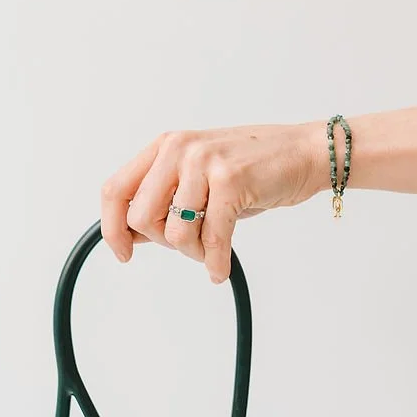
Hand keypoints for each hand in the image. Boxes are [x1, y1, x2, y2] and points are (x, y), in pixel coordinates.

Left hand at [100, 121, 323, 282]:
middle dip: (164, 242)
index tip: (124, 252)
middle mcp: (179, 149)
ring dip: (194, 253)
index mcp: (165, 146)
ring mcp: (205, 163)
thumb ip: (165, 198)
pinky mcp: (231, 182)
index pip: (116, 190)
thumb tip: (129, 235)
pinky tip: (221, 270)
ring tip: (212, 248)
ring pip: (176, 233)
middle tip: (190, 243)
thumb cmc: (253, 167)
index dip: (112, 228)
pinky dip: (216, 262)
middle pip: (141, 217)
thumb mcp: (199, 175)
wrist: (304, 151)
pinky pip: (212, 239)